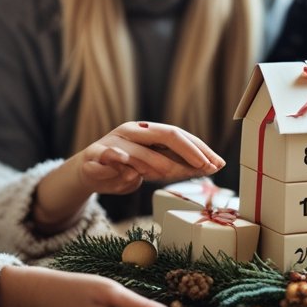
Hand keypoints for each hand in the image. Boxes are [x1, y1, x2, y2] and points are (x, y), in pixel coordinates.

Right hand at [77, 121, 224, 196]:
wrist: (88, 172)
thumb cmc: (126, 169)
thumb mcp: (153, 168)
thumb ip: (176, 166)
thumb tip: (210, 167)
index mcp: (150, 131)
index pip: (180, 135)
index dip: (200, 149)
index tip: (218, 163)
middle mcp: (134, 131)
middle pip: (167, 134)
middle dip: (189, 151)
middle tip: (205, 166)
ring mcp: (114, 141)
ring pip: (141, 150)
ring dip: (158, 164)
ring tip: (169, 175)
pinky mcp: (94, 155)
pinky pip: (107, 155)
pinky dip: (117, 158)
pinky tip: (125, 164)